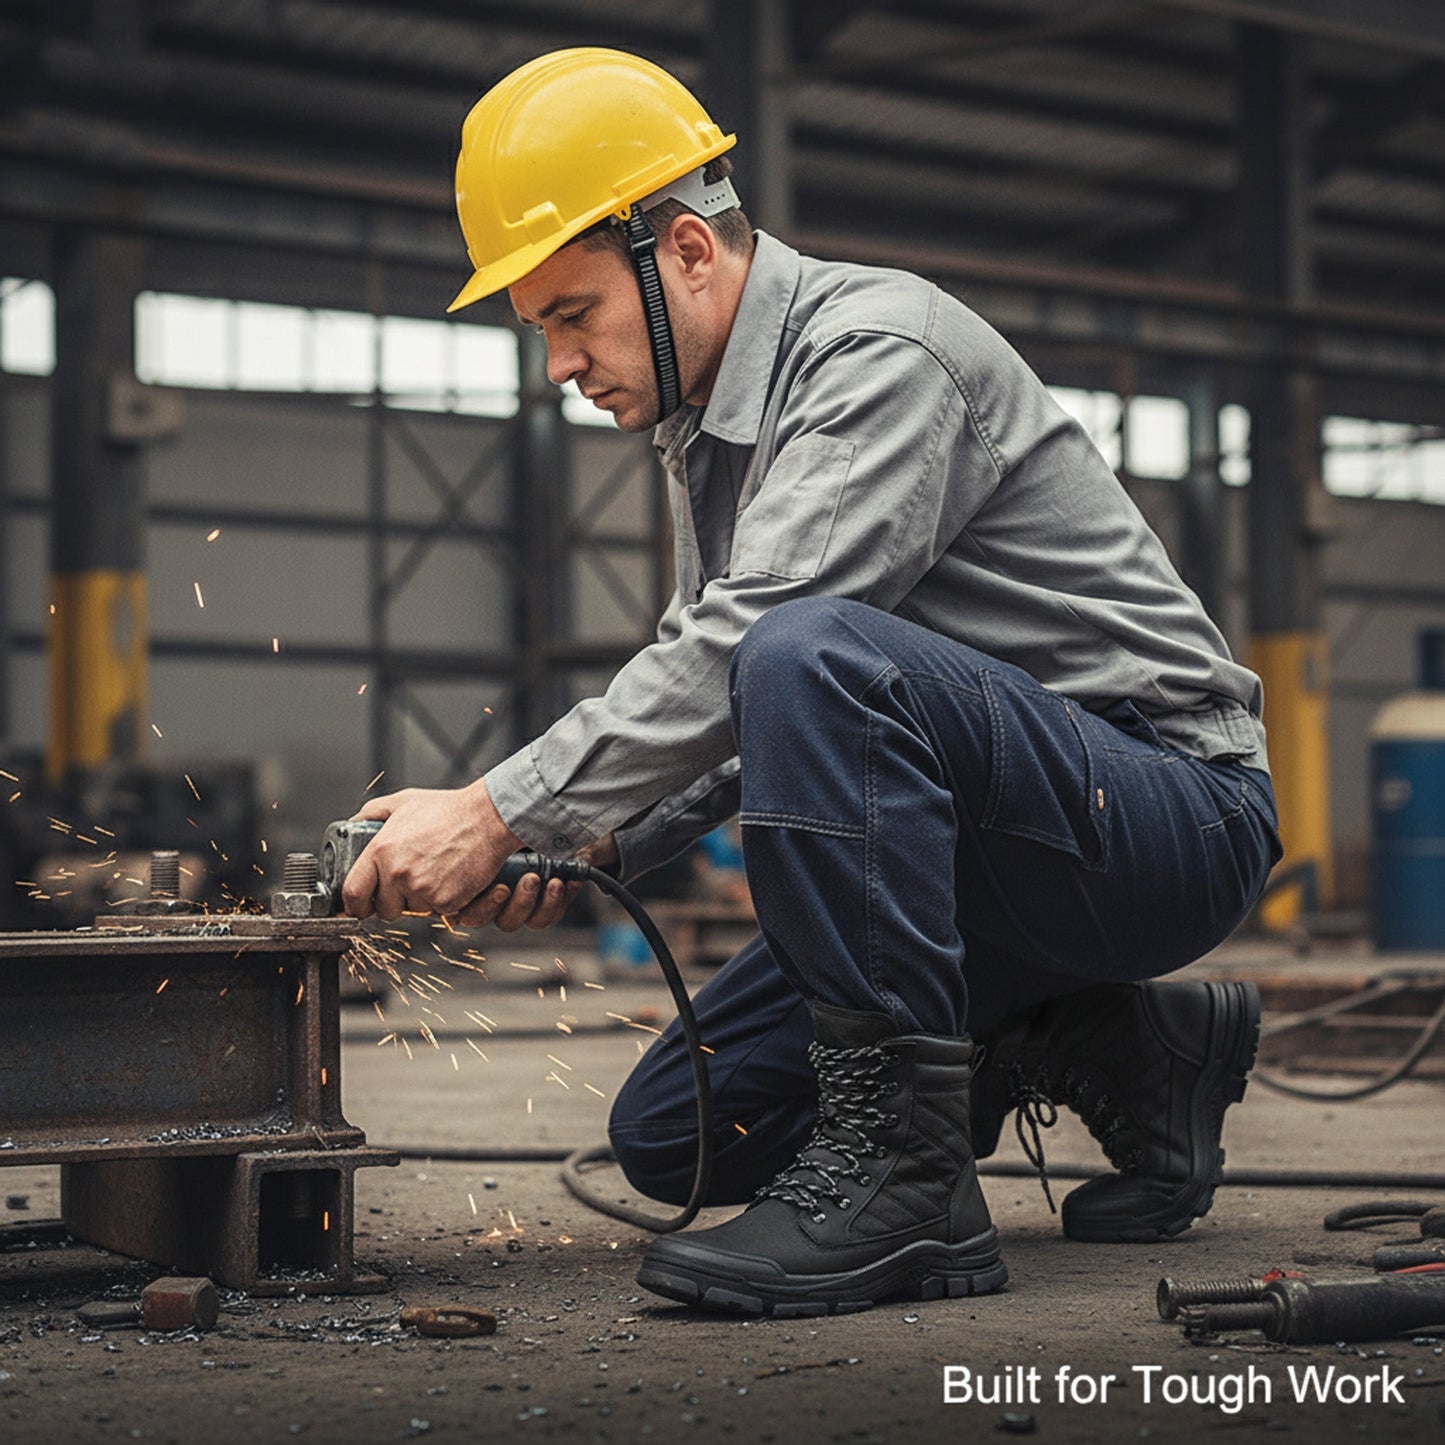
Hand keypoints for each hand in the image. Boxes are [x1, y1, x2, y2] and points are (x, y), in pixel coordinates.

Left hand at [340, 778, 583, 932]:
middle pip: (383, 909)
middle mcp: (398, 873)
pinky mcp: (446, 902)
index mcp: (381, 850)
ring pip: (412, 912)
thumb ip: (372, 813)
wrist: (488, 818)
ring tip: (434, 872)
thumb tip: (353, 825)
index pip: (353, 893)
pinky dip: (443, 900)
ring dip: (420, 900)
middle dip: (394, 901)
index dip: (355, 903)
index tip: (360, 905)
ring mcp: (422, 890)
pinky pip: (437, 912)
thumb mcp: (403, 801)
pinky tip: (450, 877)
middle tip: (409, 883)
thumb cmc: (449, 809)